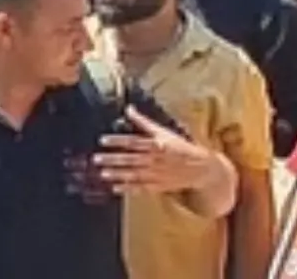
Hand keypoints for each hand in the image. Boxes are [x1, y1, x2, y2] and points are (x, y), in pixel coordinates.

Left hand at [97, 110, 225, 193]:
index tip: (102, 140)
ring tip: (102, 173)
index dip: (117, 141)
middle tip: (96, 159)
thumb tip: (128, 108)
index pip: (133, 142)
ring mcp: (157, 175)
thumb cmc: (179, 147)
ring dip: (118, 174)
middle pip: (131, 159)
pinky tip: (115, 188)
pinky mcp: (159, 186)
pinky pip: (142, 188)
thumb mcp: (163, 132)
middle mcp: (156, 160)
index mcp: (156, 145)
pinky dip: (129, 189)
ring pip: (135, 175)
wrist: (201, 168)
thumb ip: (143, 122)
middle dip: (113, 159)